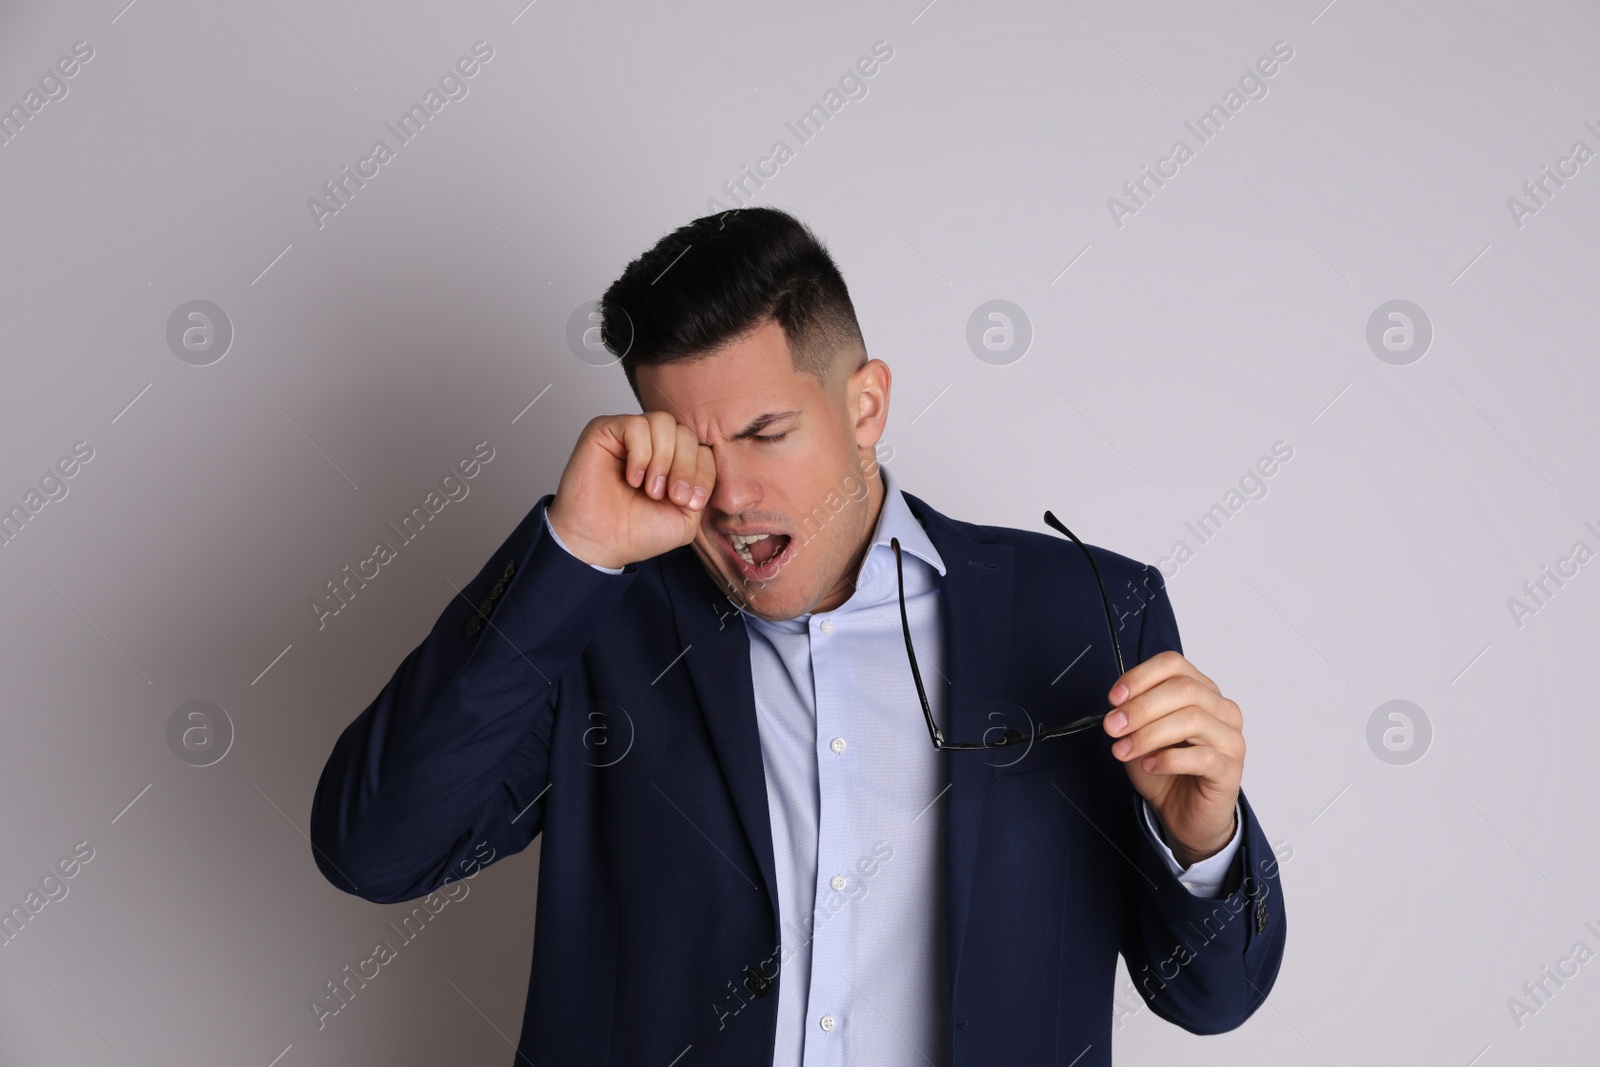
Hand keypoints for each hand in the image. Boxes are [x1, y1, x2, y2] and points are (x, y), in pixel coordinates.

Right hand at [545, 412, 716, 569]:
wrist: (601, 545)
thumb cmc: (637, 532)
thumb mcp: (686, 515)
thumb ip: (703, 486)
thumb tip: (708, 460)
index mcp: (674, 462)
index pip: (703, 448)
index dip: (702, 473)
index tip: (689, 502)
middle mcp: (654, 444)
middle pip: (686, 433)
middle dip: (685, 467)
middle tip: (671, 496)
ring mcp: (630, 435)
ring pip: (664, 422)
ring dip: (664, 459)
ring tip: (650, 488)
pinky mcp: (605, 430)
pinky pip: (637, 425)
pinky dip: (641, 454)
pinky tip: (633, 478)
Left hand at [1102, 650, 1242, 865]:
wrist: (1184, 815)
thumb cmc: (1165, 770)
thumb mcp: (1140, 734)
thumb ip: (1133, 714)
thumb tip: (1118, 703)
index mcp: (1201, 691)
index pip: (1174, 665)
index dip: (1140, 677)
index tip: (1114, 698)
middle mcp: (1222, 710)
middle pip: (1184, 689)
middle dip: (1141, 707)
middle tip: (1112, 727)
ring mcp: (1230, 739)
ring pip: (1192, 719)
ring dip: (1149, 734)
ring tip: (1123, 750)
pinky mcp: (1230, 770)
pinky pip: (1202, 757)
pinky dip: (1168, 759)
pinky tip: (1149, 766)